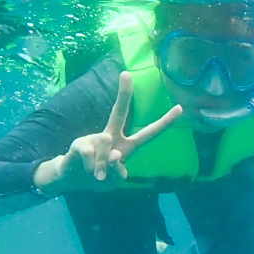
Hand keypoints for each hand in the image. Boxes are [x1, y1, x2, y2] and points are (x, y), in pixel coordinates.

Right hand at [34, 71, 182, 194]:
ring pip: (107, 148)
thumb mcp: (114, 180)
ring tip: (97, 174)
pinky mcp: (81, 144)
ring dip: (102, 168)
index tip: (181, 108)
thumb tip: (113, 154)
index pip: (149, 133)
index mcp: (127, 145)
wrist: (72, 180)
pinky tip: (87, 171)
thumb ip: (117, 171)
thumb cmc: (99, 178)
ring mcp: (96, 138)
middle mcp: (112, 137)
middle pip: (119, 113)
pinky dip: (92, 169)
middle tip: (126, 74)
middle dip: (123, 95)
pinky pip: (92, 157)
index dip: (165, 122)